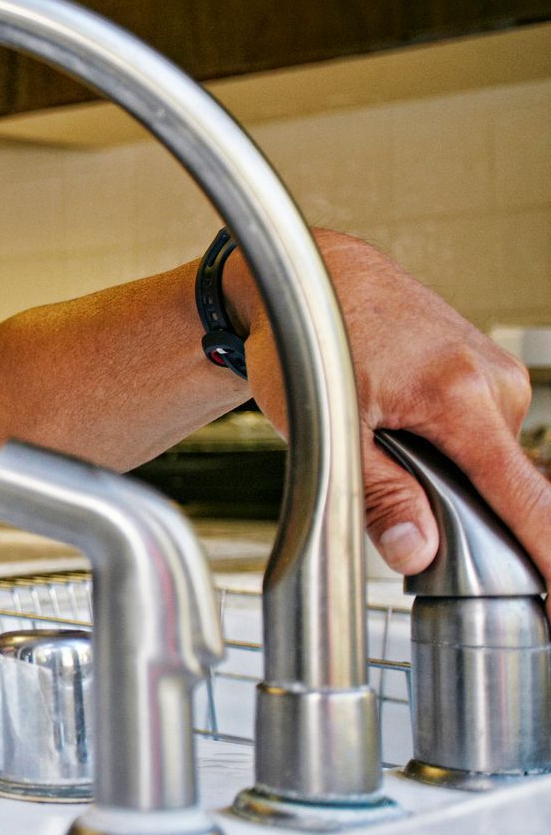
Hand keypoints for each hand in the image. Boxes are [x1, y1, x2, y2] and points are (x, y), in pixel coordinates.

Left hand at [236, 231, 549, 576]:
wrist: (308, 282)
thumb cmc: (307, 341)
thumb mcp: (323, 428)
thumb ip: (375, 494)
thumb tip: (416, 552)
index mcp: (460, 397)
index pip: (526, 497)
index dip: (548, 551)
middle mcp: (494, 382)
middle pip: (504, 485)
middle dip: (461, 508)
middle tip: (390, 476)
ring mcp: (497, 372)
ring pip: (489, 460)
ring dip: (447, 472)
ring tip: (385, 436)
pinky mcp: (489, 370)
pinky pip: (483, 432)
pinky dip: (450, 446)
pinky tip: (403, 425)